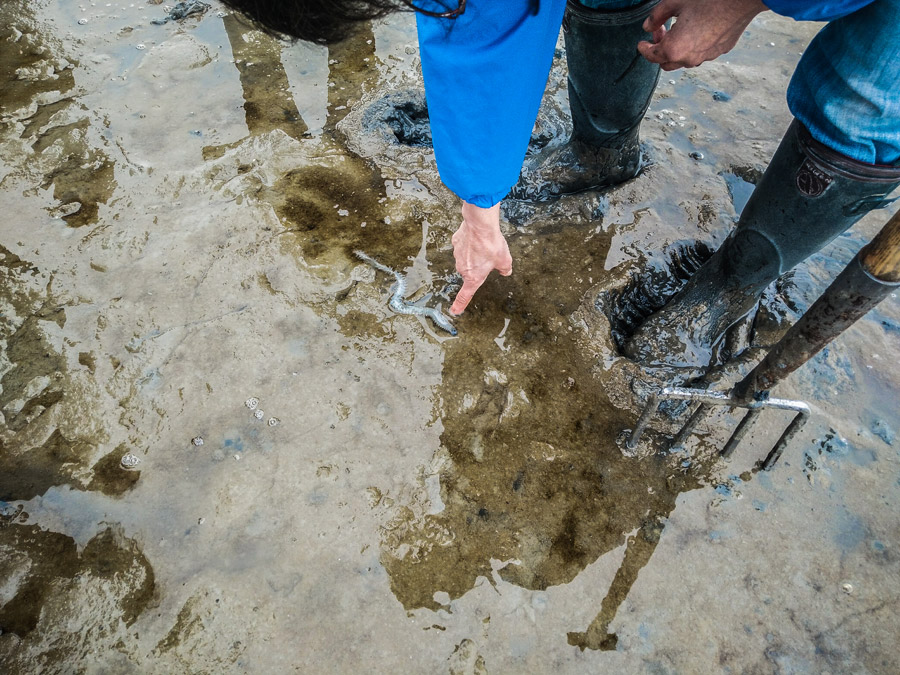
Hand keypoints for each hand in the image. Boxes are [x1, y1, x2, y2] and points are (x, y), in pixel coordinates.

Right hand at [449, 201, 512, 315]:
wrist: (480, 225)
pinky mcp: (456, 242)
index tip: (454, 311)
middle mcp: (463, 268)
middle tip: (490, 256)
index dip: (460, 304)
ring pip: (466, 257)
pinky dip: (470, 242)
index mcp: (474, 277)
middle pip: (470, 271)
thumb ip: (504, 269)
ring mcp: (457, 255)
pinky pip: (463, 245)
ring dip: (474, 253)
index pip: (465, 295)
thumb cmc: (492, 245)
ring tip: (485, 244)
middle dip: (478, 266)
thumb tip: (505, 272)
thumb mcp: (505, 261)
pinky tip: (477, 237)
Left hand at [637, 0, 767, 70]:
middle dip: (659, 51)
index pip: (652, 56)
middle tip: (661, 32)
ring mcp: (706, 57)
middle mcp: (689, 58)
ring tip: (679, 30)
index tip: (642, 43)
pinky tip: (696, 29)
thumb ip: (656, 16)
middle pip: (666, 64)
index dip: (644, 49)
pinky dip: (693, 46)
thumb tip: (648, 26)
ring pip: (684, 60)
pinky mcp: (720, 51)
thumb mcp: (674, 1)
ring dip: (677, 50)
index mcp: (674, 49)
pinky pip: (701, 53)